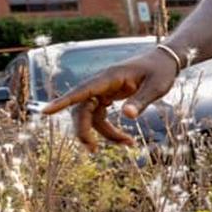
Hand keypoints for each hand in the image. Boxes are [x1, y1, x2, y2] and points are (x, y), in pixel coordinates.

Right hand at [42, 48, 179, 151]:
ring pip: (92, 117)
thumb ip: (141, 100)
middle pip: (82, 109)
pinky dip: (110, 130)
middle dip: (84, 130)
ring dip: (104, 134)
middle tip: (93, 150)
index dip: (63, 101)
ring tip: (128, 144)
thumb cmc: (161, 71)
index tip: (45, 112)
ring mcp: (103, 91)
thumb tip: (127, 116)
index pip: (82, 90)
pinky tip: (126, 140)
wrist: (165, 61)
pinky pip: (101, 117)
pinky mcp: (108, 98)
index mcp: (110, 77)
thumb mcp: (156, 86)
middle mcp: (102, 84)